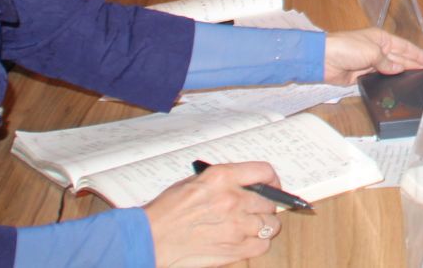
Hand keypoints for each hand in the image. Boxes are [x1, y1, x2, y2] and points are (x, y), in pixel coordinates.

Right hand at [146, 161, 280, 267]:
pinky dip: (259, 243)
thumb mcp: (195, 182)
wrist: (150, 238)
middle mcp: (233, 199)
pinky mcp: (234, 249)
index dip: (272, 179)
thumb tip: (247, 185)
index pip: (263, 171)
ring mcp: (236, 226)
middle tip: (255, 210)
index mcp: (222, 177)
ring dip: (263, 225)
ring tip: (251, 226)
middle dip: (264, 206)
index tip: (271, 185)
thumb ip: (224, 181)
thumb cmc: (167, 210)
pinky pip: (262, 245)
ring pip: (270, 224)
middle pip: (269, 201)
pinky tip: (248, 240)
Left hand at [324, 27, 422, 83]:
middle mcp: (377, 50)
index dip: (418, 54)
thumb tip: (398, 68)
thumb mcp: (372, 51)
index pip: (405, 47)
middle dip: (414, 64)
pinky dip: (388, 82)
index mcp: (381, 38)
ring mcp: (370, 63)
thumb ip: (387, 62)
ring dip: (402, 74)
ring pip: (391, 69)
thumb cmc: (346, 47)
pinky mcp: (362, 75)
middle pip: (400, 58)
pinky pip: (379, 79)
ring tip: (417, 80)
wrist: (324, 59)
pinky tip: (397, 86)